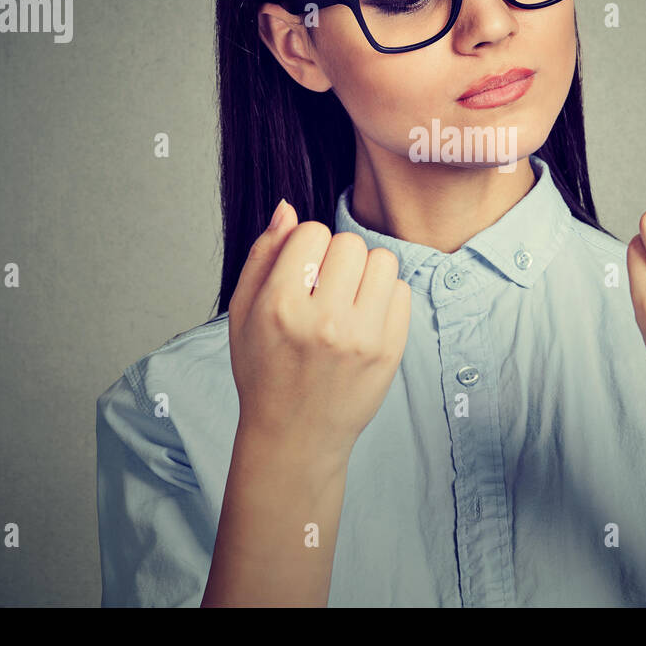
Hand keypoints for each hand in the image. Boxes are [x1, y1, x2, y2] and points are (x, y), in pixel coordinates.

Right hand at [226, 199, 412, 469]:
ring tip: (347, 298)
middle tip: (324, 287)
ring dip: (365, 272)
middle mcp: (324, 321)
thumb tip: (287, 208)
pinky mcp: (391, 351)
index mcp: (280, 307)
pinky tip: (364, 318)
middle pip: (350, 243)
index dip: (306, 246)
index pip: (312, 232)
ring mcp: (362, 338)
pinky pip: (402, 291)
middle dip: (337, 257)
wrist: (295, 436)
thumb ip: (263, 255)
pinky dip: (385, 297)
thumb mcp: (243, 312)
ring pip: (383, 261)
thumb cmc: (264, 371)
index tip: (301, 271)